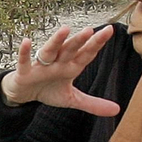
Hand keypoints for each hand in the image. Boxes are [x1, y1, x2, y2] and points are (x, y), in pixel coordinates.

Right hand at [1, 25, 119, 116]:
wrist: (25, 93)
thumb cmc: (49, 90)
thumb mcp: (72, 99)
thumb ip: (93, 104)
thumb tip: (117, 110)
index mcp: (70, 67)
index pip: (85, 55)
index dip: (96, 44)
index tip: (109, 30)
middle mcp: (57, 63)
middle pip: (70, 50)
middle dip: (79, 41)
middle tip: (90, 30)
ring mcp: (41, 66)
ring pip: (50, 51)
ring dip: (56, 41)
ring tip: (65, 30)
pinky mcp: (25, 72)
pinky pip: (24, 61)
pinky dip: (24, 53)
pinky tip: (26, 42)